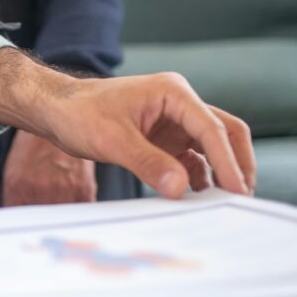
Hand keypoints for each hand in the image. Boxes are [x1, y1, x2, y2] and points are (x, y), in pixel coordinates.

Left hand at [0, 49, 255, 198]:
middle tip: (242, 197)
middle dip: (236, 163)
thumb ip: (148, 163)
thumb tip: (182, 188)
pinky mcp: (164, 138)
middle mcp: (178, 103)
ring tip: (224, 203)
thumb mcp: (112, 140)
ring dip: (220, 171)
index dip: (227, 160)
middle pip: (223, 131)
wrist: (55, 110)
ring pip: (211, 146)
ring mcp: (173, 121)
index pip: (211, 127)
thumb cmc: (79, 114)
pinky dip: (199, 176)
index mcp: (172, 92)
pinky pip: (192, 158)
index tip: (235, 190)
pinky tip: (198, 197)